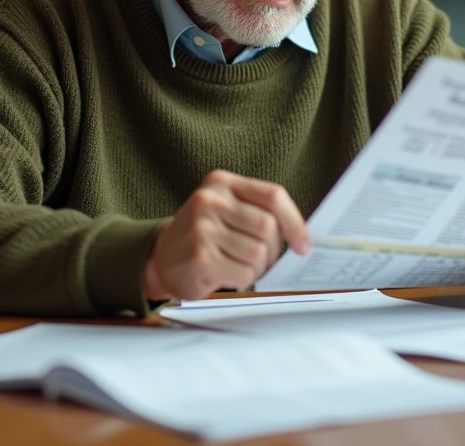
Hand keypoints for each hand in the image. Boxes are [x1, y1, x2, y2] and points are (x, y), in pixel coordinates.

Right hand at [143, 170, 310, 300]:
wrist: (161, 259)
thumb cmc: (203, 235)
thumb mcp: (226, 209)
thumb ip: (258, 212)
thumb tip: (302, 236)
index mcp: (221, 182)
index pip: (273, 196)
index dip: (295, 222)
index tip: (303, 244)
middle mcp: (209, 200)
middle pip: (268, 228)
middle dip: (272, 251)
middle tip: (260, 261)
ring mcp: (202, 228)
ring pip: (258, 254)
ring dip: (256, 269)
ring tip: (238, 266)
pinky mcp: (200, 257)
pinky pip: (244, 274)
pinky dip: (243, 281)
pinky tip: (226, 275)